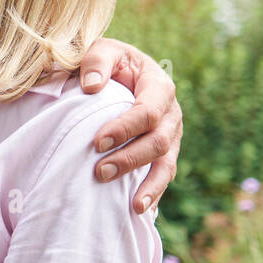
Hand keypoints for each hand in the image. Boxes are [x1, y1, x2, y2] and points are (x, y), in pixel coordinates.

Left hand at [78, 38, 181, 213]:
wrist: (122, 73)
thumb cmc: (109, 62)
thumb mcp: (102, 50)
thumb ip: (96, 62)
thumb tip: (91, 86)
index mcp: (159, 86)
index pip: (148, 111)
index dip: (125, 128)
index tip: (96, 141)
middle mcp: (171, 114)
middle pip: (159, 142)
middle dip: (130, 159)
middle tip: (99, 172)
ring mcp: (171, 136)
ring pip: (167, 165)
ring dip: (149, 186)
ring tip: (133, 206)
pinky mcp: (164, 153)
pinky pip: (163, 176)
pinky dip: (154, 194)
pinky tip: (141, 212)